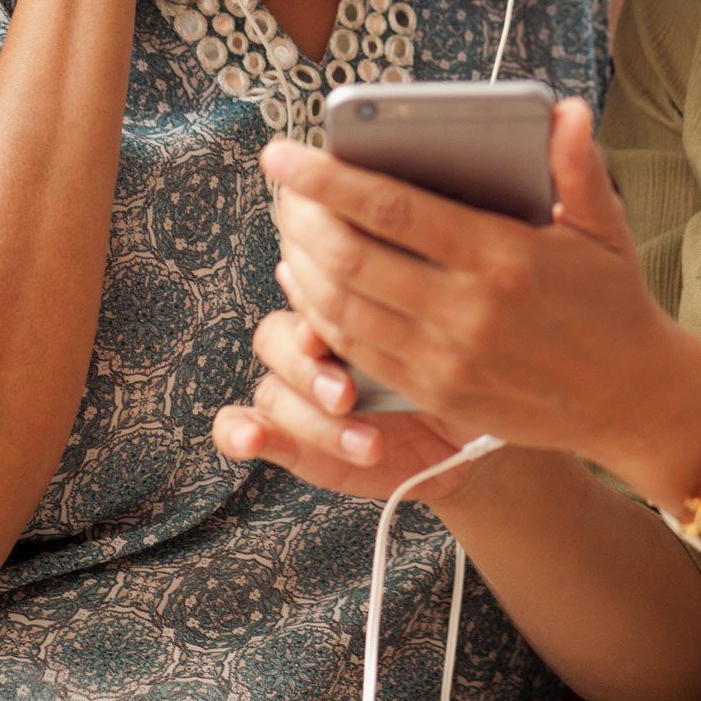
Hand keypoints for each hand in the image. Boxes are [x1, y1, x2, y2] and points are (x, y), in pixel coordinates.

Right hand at [210, 309, 490, 503]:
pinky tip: (253, 440)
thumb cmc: (455, 373)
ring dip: (309, 419)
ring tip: (368, 444)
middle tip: (347, 395)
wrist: (461, 439)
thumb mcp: (443, 341)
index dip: (311, 314)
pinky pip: (239, 427)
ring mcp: (294, 390)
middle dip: (309, 370)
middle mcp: (310, 343)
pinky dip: (239, 432)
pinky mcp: (286, 436)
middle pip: (276, 338)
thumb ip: (407, 308)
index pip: (304, 295)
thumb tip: (383, 257)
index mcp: (341, 307)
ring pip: (271, 390)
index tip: (329, 338)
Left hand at [257, 100, 688, 467]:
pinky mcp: (437, 393)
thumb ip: (578, 165)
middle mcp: (466, 311)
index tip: (283, 155)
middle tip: (280, 189)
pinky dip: (322, 316)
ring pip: (343, 309)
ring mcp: (446, 359)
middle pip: (351, 259)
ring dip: (301, 267)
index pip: (392, 208)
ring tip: (289, 230)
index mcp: (502, 256)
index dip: (327, 180)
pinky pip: (358, 352)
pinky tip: (311, 284)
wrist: (631, 398)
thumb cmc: (614, 298)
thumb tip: (563, 109)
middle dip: (300, 219)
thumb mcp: (606, 226)